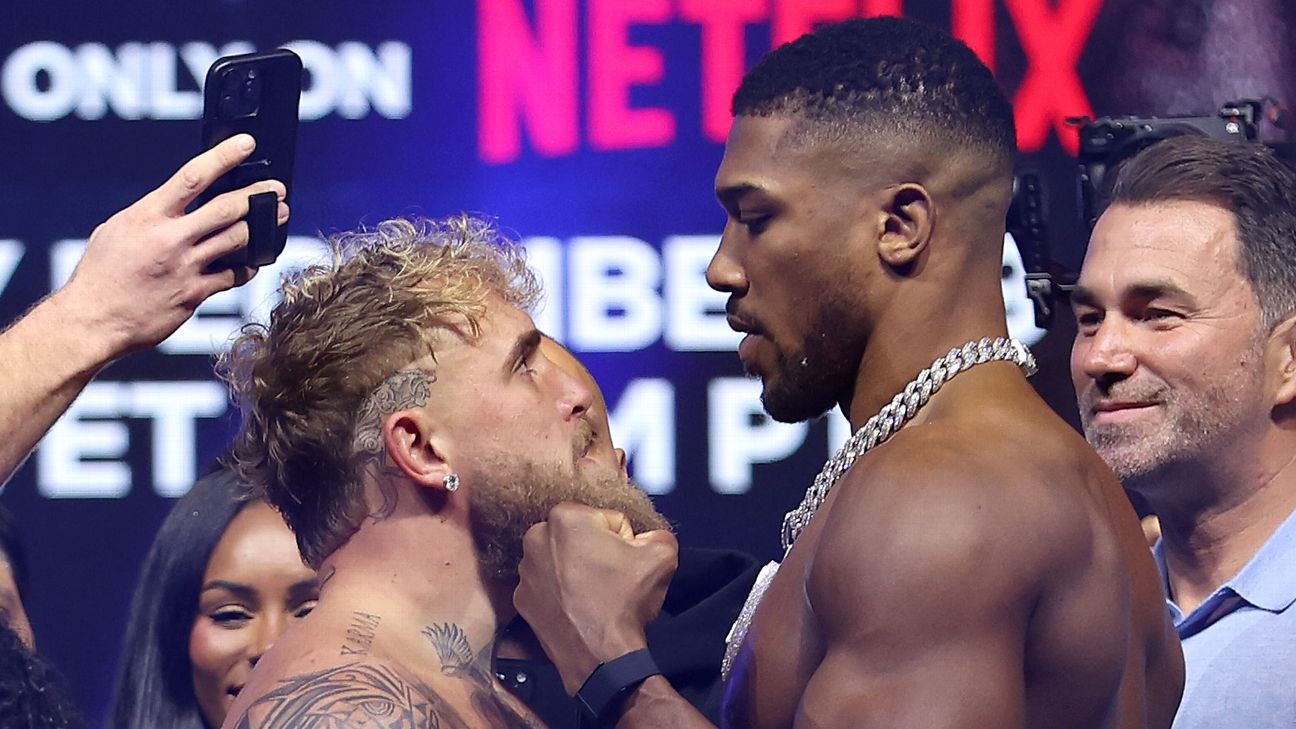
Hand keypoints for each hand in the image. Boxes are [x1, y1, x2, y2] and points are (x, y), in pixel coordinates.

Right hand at [55, 133, 288, 356]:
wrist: (93, 319)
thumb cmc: (101, 274)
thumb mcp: (118, 230)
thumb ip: (152, 215)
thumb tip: (178, 204)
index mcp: (148, 215)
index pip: (192, 177)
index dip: (223, 157)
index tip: (246, 144)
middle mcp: (170, 238)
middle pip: (226, 208)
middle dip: (257, 196)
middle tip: (277, 190)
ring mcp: (185, 266)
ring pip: (236, 239)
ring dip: (261, 228)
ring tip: (276, 218)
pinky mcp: (194, 294)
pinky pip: (232, 276)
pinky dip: (246, 266)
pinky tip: (253, 261)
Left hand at [515, 502, 677, 693]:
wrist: (600, 657)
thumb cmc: (625, 602)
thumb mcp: (662, 554)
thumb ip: (655, 533)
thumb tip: (645, 538)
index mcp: (566, 517)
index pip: (606, 519)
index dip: (622, 541)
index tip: (625, 563)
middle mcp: (535, 538)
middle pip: (579, 537)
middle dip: (595, 552)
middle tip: (611, 579)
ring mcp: (524, 572)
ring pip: (561, 561)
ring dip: (576, 572)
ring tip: (594, 597)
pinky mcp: (521, 600)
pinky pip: (548, 587)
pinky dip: (561, 594)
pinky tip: (578, 609)